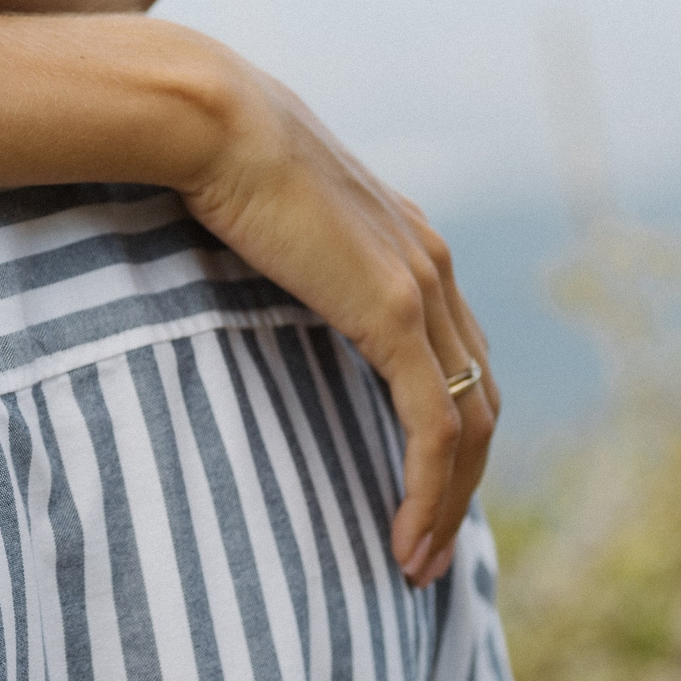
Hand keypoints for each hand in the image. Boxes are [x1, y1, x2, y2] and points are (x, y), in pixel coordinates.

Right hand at [174, 50, 498, 586]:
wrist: (207, 114)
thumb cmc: (203, 151)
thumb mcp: (250, 209)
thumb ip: (268, 244)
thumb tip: (224, 263)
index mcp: (401, 241)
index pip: (453, 355)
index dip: (444, 431)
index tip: (410, 490)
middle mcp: (429, 264)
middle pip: (477, 399)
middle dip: (459, 485)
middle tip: (424, 550)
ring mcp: (418, 287)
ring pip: (469, 425)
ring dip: (449, 505)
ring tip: (415, 566)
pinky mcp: (391, 312)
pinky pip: (433, 426)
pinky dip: (430, 490)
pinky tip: (403, 539)